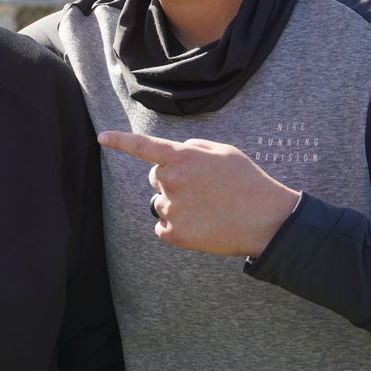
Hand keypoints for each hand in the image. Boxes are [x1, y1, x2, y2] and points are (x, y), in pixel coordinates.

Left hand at [98, 131, 299, 257]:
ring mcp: (171, 208)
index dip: (120, 141)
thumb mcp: (224, 152)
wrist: (269, 221)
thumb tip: (175, 152)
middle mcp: (171, 180)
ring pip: (160, 203)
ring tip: (208, 210)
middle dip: (171, 181)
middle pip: (155, 178)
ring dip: (176, 205)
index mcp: (182, 157)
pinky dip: (174, 228)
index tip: (101, 137)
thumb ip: (194, 147)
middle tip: (202, 190)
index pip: (142, 146)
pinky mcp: (174, 233)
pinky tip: (200, 226)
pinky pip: (162, 227)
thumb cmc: (248, 182)